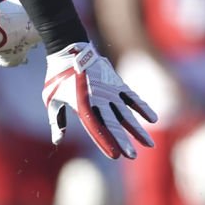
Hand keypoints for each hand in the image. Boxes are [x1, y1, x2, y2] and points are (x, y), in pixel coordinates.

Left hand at [41, 42, 157, 158]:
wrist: (70, 48)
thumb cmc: (57, 76)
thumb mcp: (51, 99)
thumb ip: (57, 120)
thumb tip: (58, 140)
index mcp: (82, 104)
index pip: (95, 128)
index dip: (105, 142)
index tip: (115, 155)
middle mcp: (98, 99)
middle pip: (113, 123)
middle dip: (123, 141)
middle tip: (132, 156)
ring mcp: (110, 91)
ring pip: (126, 114)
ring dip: (137, 130)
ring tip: (149, 145)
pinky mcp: (117, 83)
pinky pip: (132, 97)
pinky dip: (142, 108)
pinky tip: (153, 119)